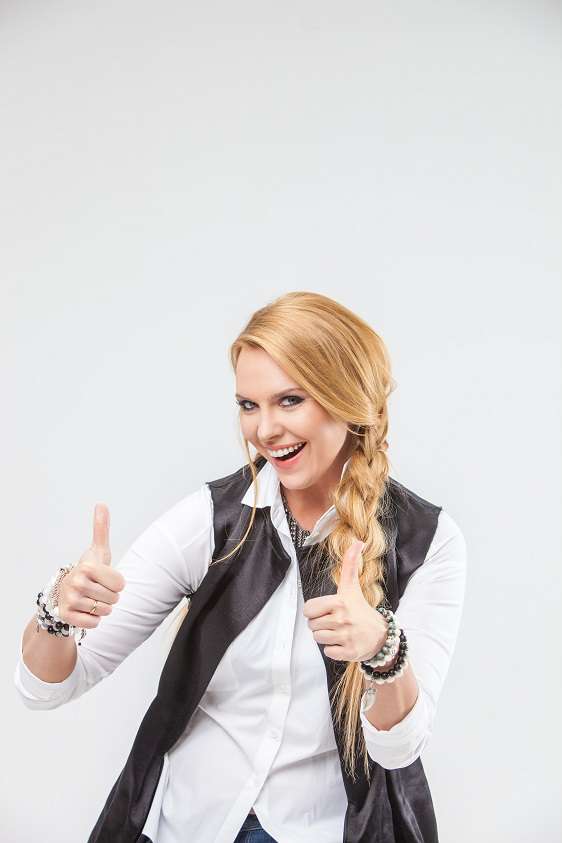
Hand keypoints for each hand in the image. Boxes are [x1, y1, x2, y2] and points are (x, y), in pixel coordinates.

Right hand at [57, 503, 125, 629]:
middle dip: (110, 597)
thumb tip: (101, 504)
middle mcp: (76, 582)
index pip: (121, 584)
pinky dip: (93, 620)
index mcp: (87, 567)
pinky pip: (94, 624)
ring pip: (105, 612)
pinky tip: (84, 611)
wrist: (64, 593)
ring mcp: (70, 600)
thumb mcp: (97, 550)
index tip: (104, 579)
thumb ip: (101, 529)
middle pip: (114, 599)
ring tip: (90, 599)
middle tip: (97, 590)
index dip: (117, 584)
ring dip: (102, 609)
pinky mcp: (67, 616)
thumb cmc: (88, 571)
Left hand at [303, 539, 387, 661]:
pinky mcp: (348, 652)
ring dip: (326, 637)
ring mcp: (345, 636)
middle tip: (334, 621)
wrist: (380, 635)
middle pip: (312, 625)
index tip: (326, 610)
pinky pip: (327, 652)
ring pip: (318, 639)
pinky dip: (333, 649)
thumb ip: (351, 564)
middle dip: (320, 624)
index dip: (314, 611)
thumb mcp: (352, 586)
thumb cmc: (360, 609)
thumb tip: (358, 541)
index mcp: (339, 602)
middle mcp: (342, 619)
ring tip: (338, 631)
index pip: (308, 609)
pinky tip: (343, 642)